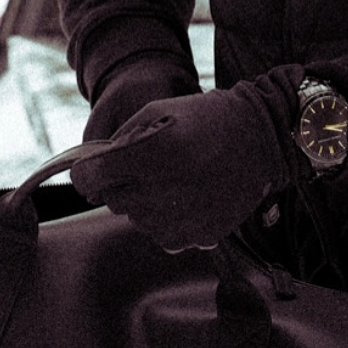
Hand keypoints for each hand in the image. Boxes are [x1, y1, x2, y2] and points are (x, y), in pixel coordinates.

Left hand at [71, 74, 298, 250]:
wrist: (260, 137)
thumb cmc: (204, 118)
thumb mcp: (156, 111)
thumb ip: (118, 141)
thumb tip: (92, 171)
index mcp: (151, 153)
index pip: (89, 179)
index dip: (87, 172)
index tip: (94, 168)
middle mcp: (164, 191)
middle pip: (112, 200)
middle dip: (121, 182)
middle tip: (150, 163)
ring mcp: (182, 219)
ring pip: (136, 219)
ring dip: (145, 201)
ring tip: (176, 176)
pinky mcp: (197, 237)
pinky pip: (161, 235)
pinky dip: (167, 218)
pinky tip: (187, 195)